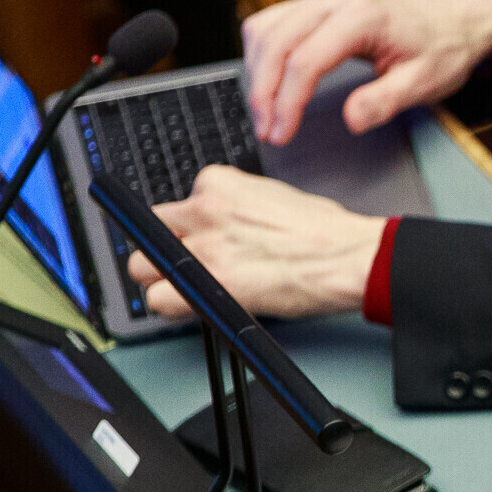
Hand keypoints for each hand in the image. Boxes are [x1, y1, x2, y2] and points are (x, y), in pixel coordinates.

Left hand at [129, 164, 385, 319]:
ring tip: (191, 288)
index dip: (185, 229)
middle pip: (148, 231)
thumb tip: (217, 221)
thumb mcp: (272, 195)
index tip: (196, 241)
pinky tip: (195, 306)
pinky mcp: (206, 283)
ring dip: (162, 280)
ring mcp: (201, 247)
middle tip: (188, 266)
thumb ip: (234, 204)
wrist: (349, 258)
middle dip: (163, 250)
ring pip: (143, 266)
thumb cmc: (325, 233)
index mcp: (218, 183)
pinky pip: (158, 300)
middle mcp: (203, 210)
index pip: (174, 205)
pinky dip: (172, 308)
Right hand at [240, 0, 491, 144]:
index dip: (287, 102)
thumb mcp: (424, 83)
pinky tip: (269, 84)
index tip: (281, 134)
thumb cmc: (441, 50)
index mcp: (364, 16)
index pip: (305, 60)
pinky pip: (273, 21)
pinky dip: (263, 54)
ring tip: (265, 113)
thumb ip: (386, 101)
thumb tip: (352, 119)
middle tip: (266, 130)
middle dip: (263, 91)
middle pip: (275, 42)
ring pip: (265, 28)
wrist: (452, 20)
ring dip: (257, 72)